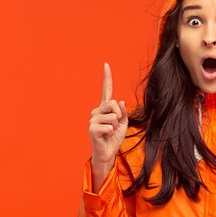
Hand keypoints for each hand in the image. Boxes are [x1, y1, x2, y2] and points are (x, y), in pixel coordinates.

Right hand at [88, 62, 128, 178]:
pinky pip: (109, 126)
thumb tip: (120, 101)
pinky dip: (111, 132)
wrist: (108, 152)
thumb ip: (123, 112)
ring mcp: (93, 119)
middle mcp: (97, 111)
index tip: (106, 64)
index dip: (107, 77)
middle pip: (113, 103)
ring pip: (113, 116)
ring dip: (115, 126)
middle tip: (115, 125)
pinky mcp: (92, 128)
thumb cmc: (114, 137)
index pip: (107, 90)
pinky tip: (105, 136)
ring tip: (109, 132)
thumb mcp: (124, 123)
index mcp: (105, 108)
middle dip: (119, 115)